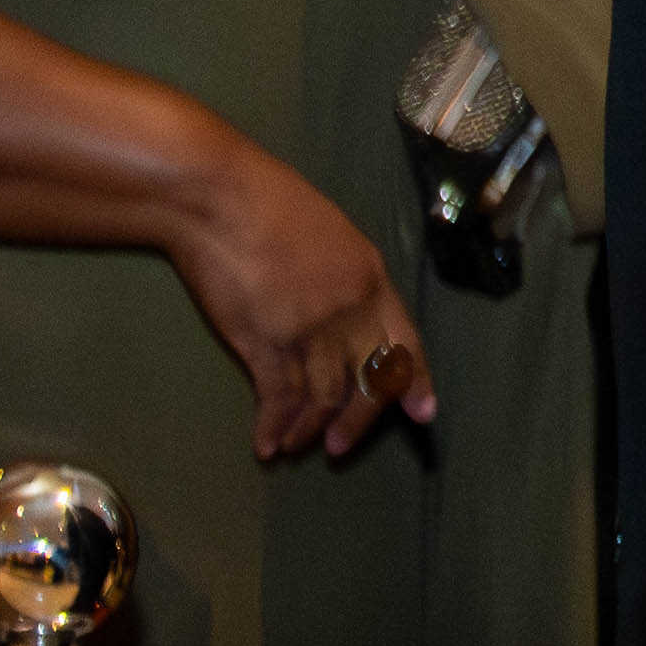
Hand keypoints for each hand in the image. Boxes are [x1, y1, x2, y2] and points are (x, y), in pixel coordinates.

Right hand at [162, 135, 436, 458]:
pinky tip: (268, 445)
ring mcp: (308, 328)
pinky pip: (278, 398)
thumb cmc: (272, 204)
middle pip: (366, 380)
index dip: (414, 381)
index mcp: (371, 278)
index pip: (405, 341)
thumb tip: (345, 311)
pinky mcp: (265, 342)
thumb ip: (344, 277)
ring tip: (298, 447)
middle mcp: (348, 309)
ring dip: (310, 428)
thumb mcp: (332, 234)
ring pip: (323, 396)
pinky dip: (275, 426)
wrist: (222, 198)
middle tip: (341, 446)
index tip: (423, 414)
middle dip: (358, 421)